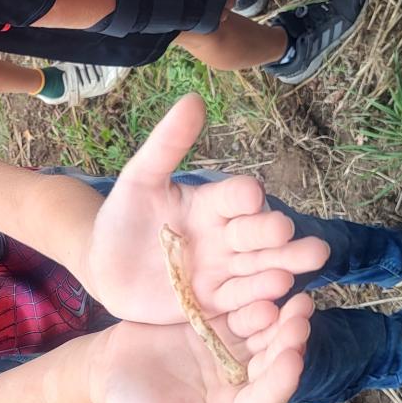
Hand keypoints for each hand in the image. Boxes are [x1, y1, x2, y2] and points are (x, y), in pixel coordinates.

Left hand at [83, 94, 328, 323]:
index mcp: (212, 203)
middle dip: (275, 234)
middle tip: (287, 232)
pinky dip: (256, 303)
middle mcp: (225, 236)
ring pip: (258, 269)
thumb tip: (193, 98)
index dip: (243, 197)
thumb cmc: (122, 217)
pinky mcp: (213, 303)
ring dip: (279, 268)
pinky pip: (238, 303)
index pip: (236, 197)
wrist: (103, 265)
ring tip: (298, 268)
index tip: (250, 196)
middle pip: (257, 234)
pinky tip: (273, 304)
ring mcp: (222, 270)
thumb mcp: (139, 180)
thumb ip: (166, 144)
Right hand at [94, 293, 314, 402]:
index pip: (266, 399)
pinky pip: (240, 309)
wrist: (106, 368)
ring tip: (292, 293)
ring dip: (278, 315)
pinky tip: (265, 277)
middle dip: (287, 340)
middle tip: (301, 314)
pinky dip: (253, 295)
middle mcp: (241, 383)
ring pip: (262, 333)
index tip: (293, 356)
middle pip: (272, 362)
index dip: (281, 379)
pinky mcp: (218, 325)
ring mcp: (231, 352)